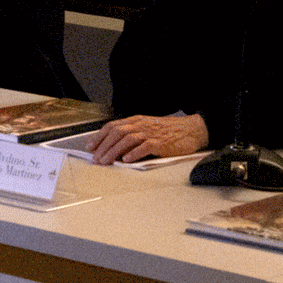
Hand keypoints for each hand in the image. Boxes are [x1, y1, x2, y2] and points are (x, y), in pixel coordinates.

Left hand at [89, 114, 209, 164]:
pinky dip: (134, 153)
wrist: (191, 130)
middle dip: (103, 146)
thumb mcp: (147, 128)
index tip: (91, 147)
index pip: (112, 126)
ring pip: (127, 139)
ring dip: (114, 151)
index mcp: (137, 121)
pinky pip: (144, 147)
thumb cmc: (169, 131)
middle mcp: (141, 125)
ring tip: (106, 161)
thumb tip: (113, 148)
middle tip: (96, 158)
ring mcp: (151, 133)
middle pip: (117, 133)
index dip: (99, 137)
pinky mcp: (160, 143)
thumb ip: (132, 135)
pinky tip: (126, 160)